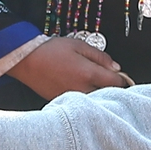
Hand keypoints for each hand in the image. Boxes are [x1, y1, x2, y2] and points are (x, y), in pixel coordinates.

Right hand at [13, 35, 131, 99]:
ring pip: (95, 101)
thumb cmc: (50, 51)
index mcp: (88, 73)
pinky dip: (87, 100)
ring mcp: (72, 98)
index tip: (124, 78)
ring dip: (101, 96)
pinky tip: (84, 91)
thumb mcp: (78, 45)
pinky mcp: (63, 102)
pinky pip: (82, 104)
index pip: (116, 82)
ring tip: (98, 87)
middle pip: (108, 95)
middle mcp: (81, 89)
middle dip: (113, 89)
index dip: (123, 80)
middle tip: (112, 82)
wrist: (26, 61)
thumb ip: (100, 56)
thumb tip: (116, 67)